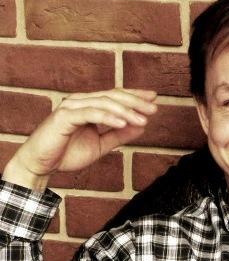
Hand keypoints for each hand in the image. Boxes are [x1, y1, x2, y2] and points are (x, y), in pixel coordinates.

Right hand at [3, 89, 157, 190]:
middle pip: (112, 96)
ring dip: (126, 111)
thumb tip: (141, 126)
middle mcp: (80, 101)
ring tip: (142, 119)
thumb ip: (119, 135)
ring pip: (103, 103)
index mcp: (89, 106)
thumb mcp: (100, 145)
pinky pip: (91, 113)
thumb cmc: (67, 154)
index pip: (115, 96)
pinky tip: (124, 123)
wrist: (41, 164)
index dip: (135, 96)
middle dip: (135, 102)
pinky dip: (108, 117)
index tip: (154, 98)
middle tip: (154, 108)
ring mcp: (72, 107)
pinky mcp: (64, 116)